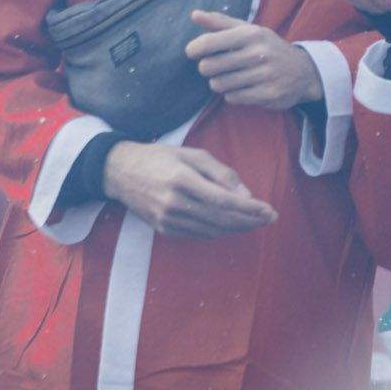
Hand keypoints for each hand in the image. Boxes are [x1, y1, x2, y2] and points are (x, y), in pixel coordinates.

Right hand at [101, 141, 277, 238]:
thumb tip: (246, 194)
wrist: (120, 172)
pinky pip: (199, 235)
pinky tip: (232, 226)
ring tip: (256, 222)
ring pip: (212, 231)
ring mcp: (168, 220)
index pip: (225, 201)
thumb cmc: (160, 157)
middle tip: (270, 219)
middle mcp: (175, 204)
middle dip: (250, 221)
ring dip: (238, 229)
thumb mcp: (193, 154)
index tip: (270, 210)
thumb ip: (221, 173)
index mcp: (183, 181)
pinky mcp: (164, 230)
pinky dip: (219, 232)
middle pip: (222, 220)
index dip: (251, 209)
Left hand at [187, 12, 321, 108]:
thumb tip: (194, 14)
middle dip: (206, 68)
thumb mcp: (248, 30)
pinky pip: (233, 98)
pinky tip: (241, 87)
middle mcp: (259, 53)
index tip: (191, 52)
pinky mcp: (269, 94)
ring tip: (228, 77)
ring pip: (220, 85)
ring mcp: (265, 75)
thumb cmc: (267, 47)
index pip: (210, 42)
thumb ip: (220, 23)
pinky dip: (232, 94)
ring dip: (219, 83)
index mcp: (251, 34)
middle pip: (210, 66)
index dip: (194, 48)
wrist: (303, 70)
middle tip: (213, 67)